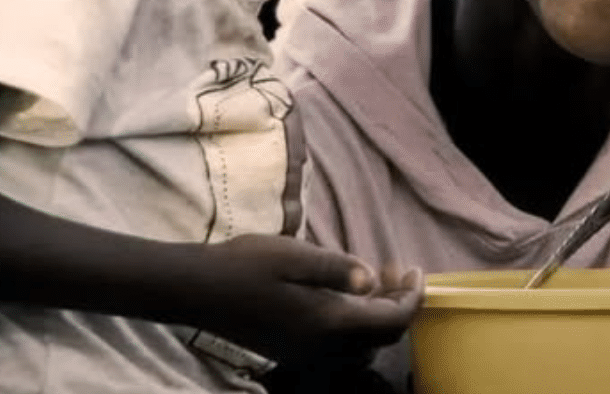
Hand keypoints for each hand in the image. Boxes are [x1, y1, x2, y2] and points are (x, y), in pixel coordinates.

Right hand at [196, 234, 422, 365]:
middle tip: (396, 271)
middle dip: (398, 305)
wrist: (195, 290)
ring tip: (374, 280)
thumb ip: (339, 268)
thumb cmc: (245, 265)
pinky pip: (339, 348)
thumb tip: (371, 280)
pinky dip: (355, 325)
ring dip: (377, 316)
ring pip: (362, 347)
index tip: (415, 269)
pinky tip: (345, 295)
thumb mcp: (297, 255)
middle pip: (382, 338)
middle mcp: (322, 349)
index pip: (393, 321)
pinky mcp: (291, 352)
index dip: (413, 297)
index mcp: (329, 324)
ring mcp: (305, 355)